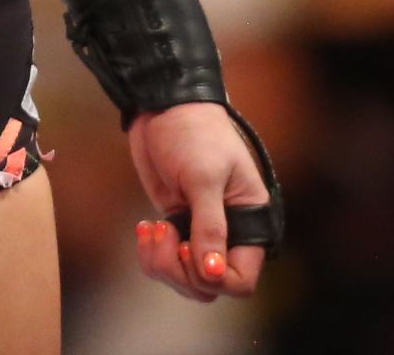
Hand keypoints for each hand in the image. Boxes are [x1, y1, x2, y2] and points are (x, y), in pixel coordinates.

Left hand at [126, 100, 269, 302]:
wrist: (163, 107)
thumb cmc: (194, 133)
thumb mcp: (204, 177)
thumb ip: (210, 226)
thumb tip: (212, 272)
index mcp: (248, 221)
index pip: (242, 278)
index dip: (215, 277)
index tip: (189, 248)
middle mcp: (228, 233)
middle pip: (209, 286)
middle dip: (181, 270)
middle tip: (166, 233)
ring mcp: (199, 232)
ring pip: (185, 280)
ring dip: (162, 264)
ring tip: (152, 229)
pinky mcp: (176, 227)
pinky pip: (164, 263)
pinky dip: (151, 254)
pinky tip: (146, 227)